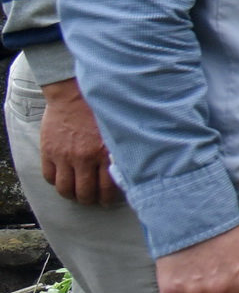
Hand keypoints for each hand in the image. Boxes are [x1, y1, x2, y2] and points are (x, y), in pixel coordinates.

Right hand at [38, 78, 122, 206]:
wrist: (74, 92)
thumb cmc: (102, 109)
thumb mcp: (119, 130)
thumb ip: (123, 150)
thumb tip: (136, 168)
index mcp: (106, 153)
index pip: (108, 189)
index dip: (109, 199)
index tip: (110, 200)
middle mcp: (85, 157)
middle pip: (85, 194)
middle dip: (91, 200)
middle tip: (94, 198)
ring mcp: (65, 156)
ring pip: (65, 190)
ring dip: (72, 194)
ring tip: (78, 191)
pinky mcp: (49, 151)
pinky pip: (49, 177)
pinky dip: (56, 181)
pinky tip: (64, 177)